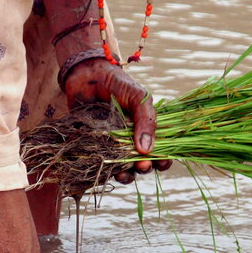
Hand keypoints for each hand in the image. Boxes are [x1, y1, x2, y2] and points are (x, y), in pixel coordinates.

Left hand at [64, 58, 171, 183]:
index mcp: (147, 130)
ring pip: (124, 169)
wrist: (88, 77)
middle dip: (145, 168)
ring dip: (127, 176)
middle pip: (143, 163)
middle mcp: (133, 140)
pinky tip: (106, 169)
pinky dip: (106, 171)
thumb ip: (146, 122)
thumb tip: (146, 150)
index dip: (163, 161)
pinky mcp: (96, 147)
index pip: (161, 151)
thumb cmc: (119, 85)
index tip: (161, 163)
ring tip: (123, 175)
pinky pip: (103, 165)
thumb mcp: (139, 98)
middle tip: (142, 166)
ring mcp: (114, 145)